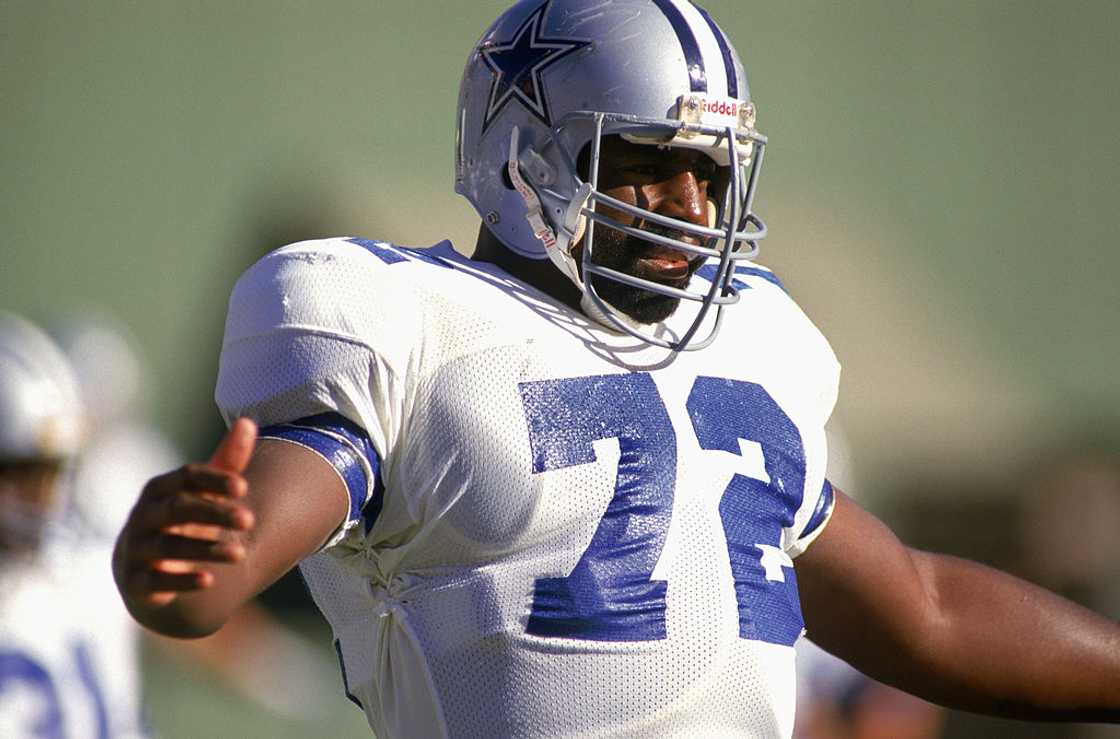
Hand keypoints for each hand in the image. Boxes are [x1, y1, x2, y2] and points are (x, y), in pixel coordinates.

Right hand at [114, 418, 257, 609]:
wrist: (147, 569)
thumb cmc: (184, 519)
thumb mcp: (204, 491)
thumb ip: (227, 461)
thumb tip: (249, 421)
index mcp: (160, 489)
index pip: (185, 477)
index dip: (213, 480)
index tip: (243, 487)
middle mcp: (143, 516)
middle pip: (178, 509)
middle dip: (214, 513)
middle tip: (250, 520)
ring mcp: (136, 550)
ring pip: (169, 547)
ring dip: (205, 549)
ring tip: (241, 554)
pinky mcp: (136, 583)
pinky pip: (155, 583)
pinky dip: (181, 582)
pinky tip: (209, 581)